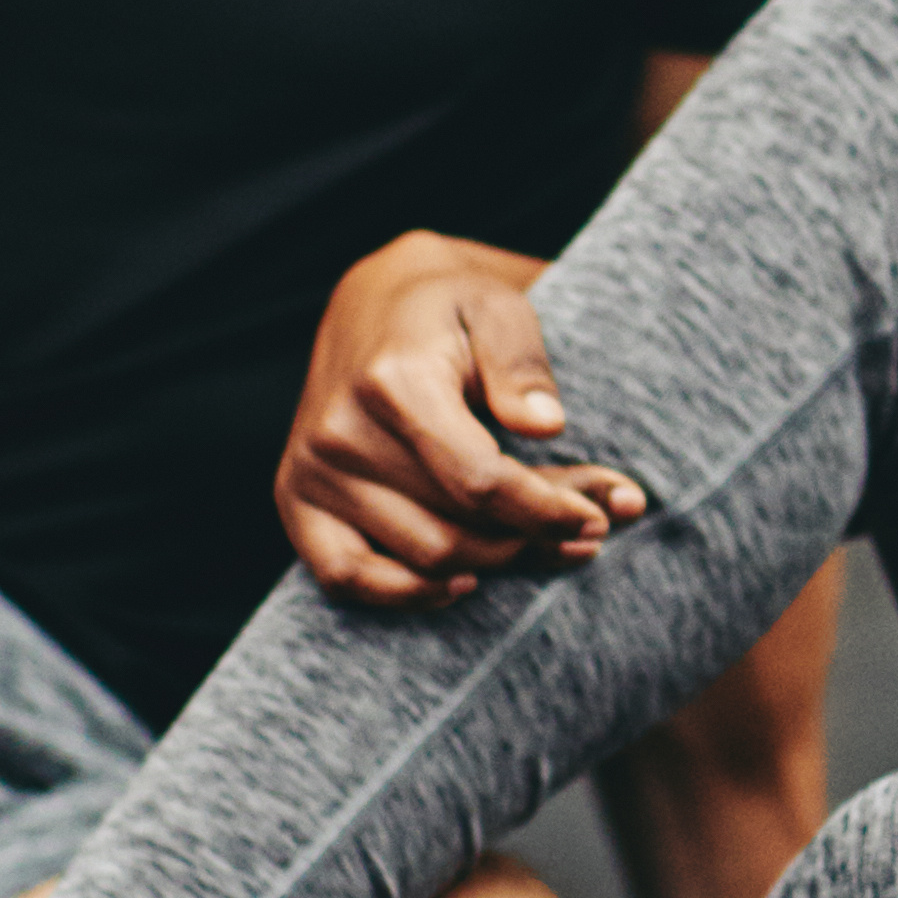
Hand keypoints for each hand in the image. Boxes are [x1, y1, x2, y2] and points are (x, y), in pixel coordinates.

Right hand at [277, 231, 650, 606]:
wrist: (374, 304)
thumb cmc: (449, 307)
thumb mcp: (498, 308)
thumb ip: (522, 364)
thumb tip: (546, 425)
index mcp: (393, 384)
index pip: (480, 481)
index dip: (547, 511)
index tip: (601, 515)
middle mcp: (341, 434)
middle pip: (459, 527)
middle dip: (538, 536)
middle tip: (596, 525)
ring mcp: (312, 472)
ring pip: (424, 558)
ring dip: (497, 563)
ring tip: (553, 544)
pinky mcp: (296, 499)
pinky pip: (345, 576)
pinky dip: (407, 594)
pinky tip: (464, 583)